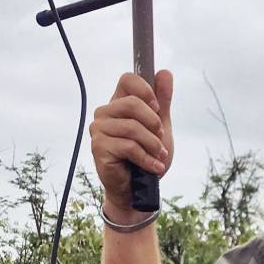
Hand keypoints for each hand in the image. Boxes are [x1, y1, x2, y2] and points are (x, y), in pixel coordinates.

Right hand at [90, 70, 174, 218]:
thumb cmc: (146, 157)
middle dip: (153, 123)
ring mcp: (99, 130)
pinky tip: (154, 167)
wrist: (138, 190)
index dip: (145, 90)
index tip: (157, 108)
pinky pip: (128, 146)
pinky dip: (147, 158)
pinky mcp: (99, 147)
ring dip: (153, 145)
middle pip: (131, 103)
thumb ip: (162, 102)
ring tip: (159, 157)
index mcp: (118, 103)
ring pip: (132, 127)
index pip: (127, 79)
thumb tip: (165, 72)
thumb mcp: (160, 128)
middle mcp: (105, 113)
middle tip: (161, 139)